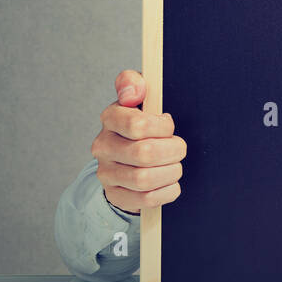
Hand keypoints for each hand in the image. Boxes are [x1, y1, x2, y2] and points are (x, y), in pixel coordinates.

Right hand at [90, 69, 186, 214]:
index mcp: (110, 118)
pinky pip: (146, 199)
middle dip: (172, 151)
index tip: (168, 125)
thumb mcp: (140, 95)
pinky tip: (169, 182)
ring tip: (174, 165)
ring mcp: (107, 173)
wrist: (130, 155)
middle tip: (179, 148)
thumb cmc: (142, 120)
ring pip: (145, 180)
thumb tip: (133, 92)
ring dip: (170, 172)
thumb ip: (133, 82)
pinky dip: (167, 191)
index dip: (163, 127)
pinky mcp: (116, 195)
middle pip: (144, 154)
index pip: (137, 125)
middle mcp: (103, 146)